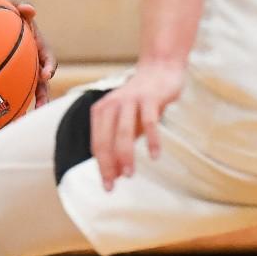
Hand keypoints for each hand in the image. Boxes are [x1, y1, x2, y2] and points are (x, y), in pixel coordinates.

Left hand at [12, 2, 56, 105]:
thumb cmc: (4, 6)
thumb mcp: (11, 2)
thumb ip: (18, 4)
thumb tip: (29, 9)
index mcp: (38, 44)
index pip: (48, 57)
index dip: (49, 66)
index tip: (45, 74)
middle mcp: (33, 58)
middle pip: (42, 79)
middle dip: (44, 93)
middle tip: (42, 106)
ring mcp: (23, 67)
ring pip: (30, 87)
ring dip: (31, 102)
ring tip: (25, 119)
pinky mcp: (11, 72)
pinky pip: (13, 86)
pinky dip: (11, 98)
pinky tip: (2, 113)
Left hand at [89, 60, 185, 190]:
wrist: (159, 70)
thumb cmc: (141, 101)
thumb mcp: (126, 122)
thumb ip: (119, 143)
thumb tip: (115, 173)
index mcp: (101, 111)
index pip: (97, 143)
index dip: (101, 165)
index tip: (107, 184)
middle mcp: (111, 105)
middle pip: (106, 140)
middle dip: (108, 165)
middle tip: (112, 185)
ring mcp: (130, 101)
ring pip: (123, 132)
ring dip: (125, 155)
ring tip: (129, 174)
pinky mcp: (149, 99)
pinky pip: (149, 122)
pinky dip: (151, 140)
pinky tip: (154, 156)